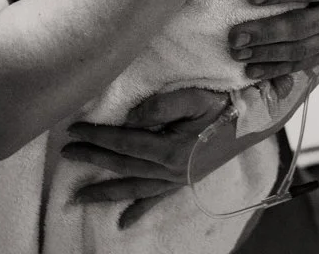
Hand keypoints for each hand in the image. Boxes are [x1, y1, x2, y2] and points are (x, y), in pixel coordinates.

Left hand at [60, 87, 229, 228]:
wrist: (252, 120)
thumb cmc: (223, 104)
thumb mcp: (193, 96)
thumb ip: (159, 106)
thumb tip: (128, 119)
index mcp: (169, 148)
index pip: (123, 141)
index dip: (97, 135)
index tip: (74, 130)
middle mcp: (169, 170)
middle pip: (122, 165)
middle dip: (92, 158)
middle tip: (66, 153)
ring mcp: (176, 179)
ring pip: (132, 188)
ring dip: (104, 192)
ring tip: (78, 197)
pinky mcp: (182, 182)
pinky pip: (155, 200)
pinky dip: (138, 211)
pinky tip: (123, 222)